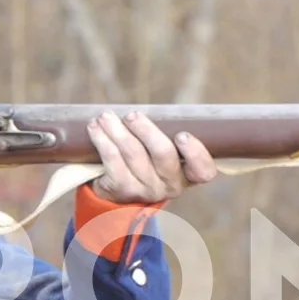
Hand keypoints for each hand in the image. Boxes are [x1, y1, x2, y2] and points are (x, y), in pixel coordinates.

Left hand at [86, 110, 218, 203]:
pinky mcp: (122, 189)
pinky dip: (102, 140)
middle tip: (132, 116)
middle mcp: (170, 186)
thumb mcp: (163, 155)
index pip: (203, 171)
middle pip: (163, 154)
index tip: (183, 135)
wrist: (118, 193)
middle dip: (146, 130)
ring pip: (133, 154)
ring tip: (106, 116)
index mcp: (187, 175)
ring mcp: (146, 190)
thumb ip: (167, 135)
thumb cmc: (146, 162)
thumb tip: (157, 106)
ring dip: (117, 130)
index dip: (196, 153)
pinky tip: (95, 128)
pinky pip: (112, 161)